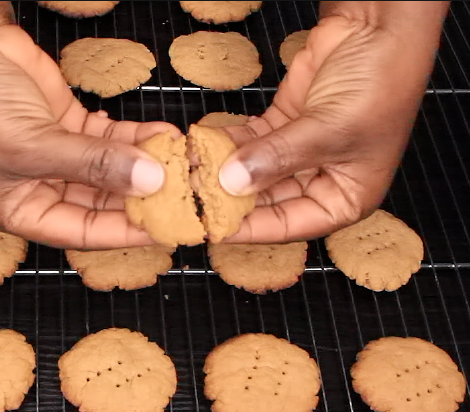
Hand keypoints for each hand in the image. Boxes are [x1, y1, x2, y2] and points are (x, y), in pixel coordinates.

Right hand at [0, 1, 179, 248]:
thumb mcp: (32, 147)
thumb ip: (94, 165)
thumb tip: (151, 181)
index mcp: (20, 211)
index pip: (84, 232)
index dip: (126, 232)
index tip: (166, 228)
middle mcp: (40, 187)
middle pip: (102, 201)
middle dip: (142, 196)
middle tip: (182, 192)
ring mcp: (57, 155)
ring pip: (110, 168)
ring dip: (144, 164)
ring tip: (181, 162)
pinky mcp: (68, 124)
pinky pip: (108, 138)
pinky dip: (135, 137)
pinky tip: (162, 135)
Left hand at [217, 1, 449, 243]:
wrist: (378, 25)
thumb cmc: (379, 83)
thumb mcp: (330, 129)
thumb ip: (279, 158)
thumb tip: (231, 182)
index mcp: (346, 198)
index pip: (290, 224)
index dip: (252, 228)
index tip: (214, 228)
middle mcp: (321, 180)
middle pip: (267, 200)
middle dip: (230, 198)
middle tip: (193, 200)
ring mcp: (299, 152)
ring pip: (254, 170)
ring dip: (223, 170)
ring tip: (189, 173)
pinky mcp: (282, 124)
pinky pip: (249, 141)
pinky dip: (227, 143)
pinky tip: (202, 146)